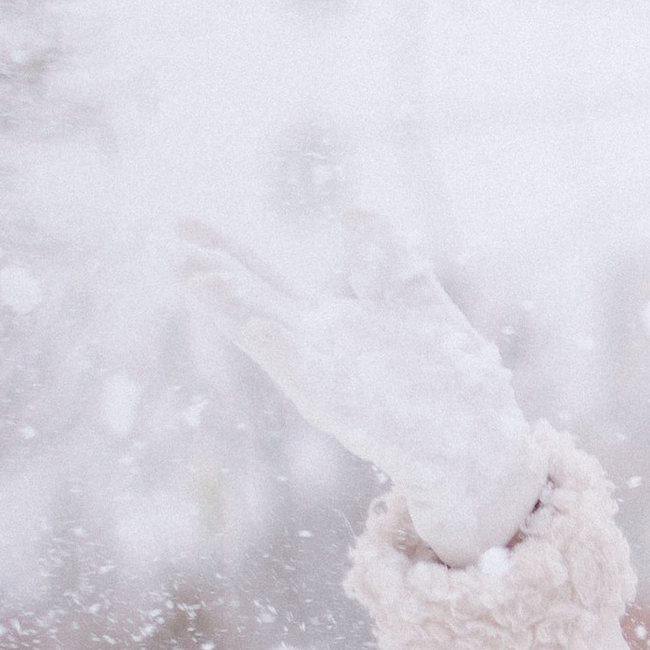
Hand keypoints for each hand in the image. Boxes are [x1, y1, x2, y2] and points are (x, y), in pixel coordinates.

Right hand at [178, 210, 543, 567]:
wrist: (478, 440)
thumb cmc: (447, 376)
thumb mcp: (413, 297)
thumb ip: (381, 259)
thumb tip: (353, 209)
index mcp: (327, 323)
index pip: (263, 278)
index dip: (224, 250)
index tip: (183, 222)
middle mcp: (317, 348)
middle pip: (253, 302)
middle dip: (214, 276)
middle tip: (170, 247)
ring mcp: (328, 377)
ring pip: (270, 336)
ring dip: (234, 308)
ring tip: (195, 274)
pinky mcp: (351, 405)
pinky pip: (311, 376)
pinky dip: (284, 351)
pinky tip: (259, 325)